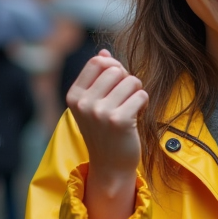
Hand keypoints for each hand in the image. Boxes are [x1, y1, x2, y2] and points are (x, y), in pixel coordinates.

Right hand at [66, 50, 148, 218]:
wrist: (111, 166)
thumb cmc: (105, 132)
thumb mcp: (94, 104)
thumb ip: (98, 77)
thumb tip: (104, 52)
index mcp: (74, 95)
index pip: (98, 62)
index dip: (114, 67)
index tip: (117, 85)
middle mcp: (83, 103)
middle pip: (116, 69)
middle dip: (127, 81)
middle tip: (126, 100)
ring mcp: (99, 112)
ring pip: (131, 80)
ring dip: (137, 93)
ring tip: (131, 109)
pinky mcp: (119, 120)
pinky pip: (141, 95)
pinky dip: (144, 104)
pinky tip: (136, 117)